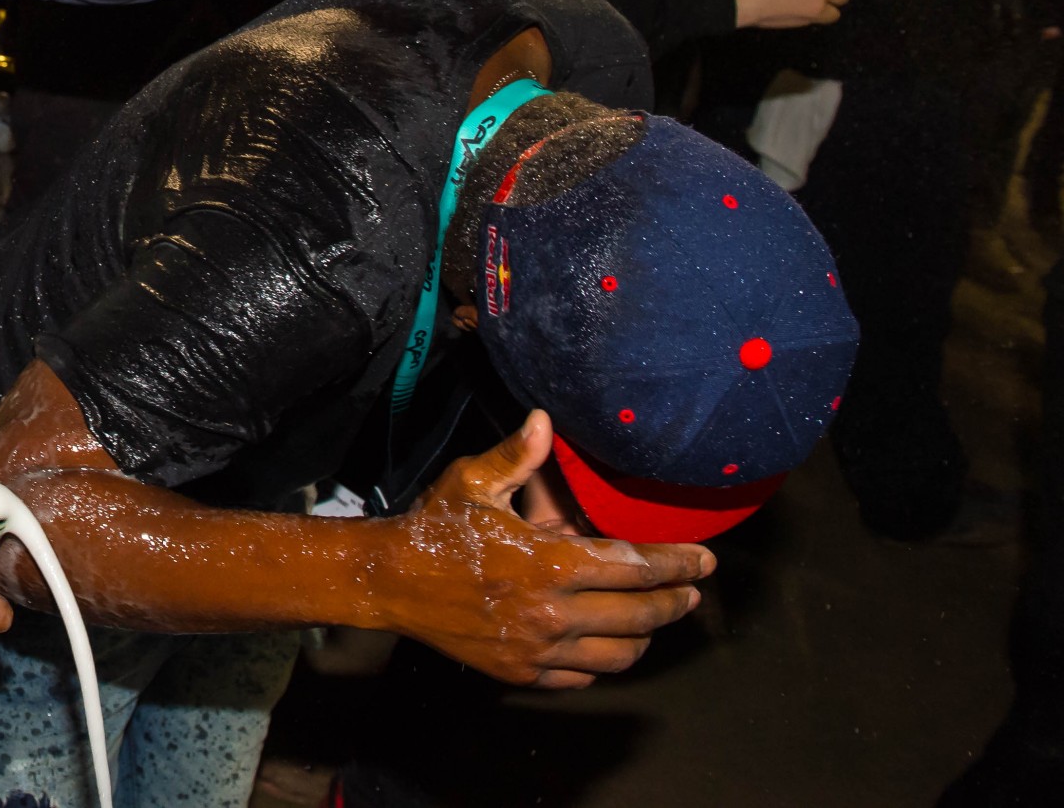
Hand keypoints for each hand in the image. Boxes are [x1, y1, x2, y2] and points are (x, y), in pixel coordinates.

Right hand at [374, 413, 711, 688]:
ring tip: (653, 616)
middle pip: (639, 616)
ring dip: (645, 635)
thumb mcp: (474, 482)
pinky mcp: (523, 674)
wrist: (391, 582)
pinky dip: (604, 660)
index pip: (635, 568)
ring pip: (620, 655)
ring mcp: (539, 650)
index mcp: (549, 563)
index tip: (704, 561)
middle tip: (692, 592)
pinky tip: (606, 640)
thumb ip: (518, 456)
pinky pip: (584, 676)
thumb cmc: (436, 527)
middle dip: (675, 603)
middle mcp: (552, 613)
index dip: (677, 565)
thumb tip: (545, 419)